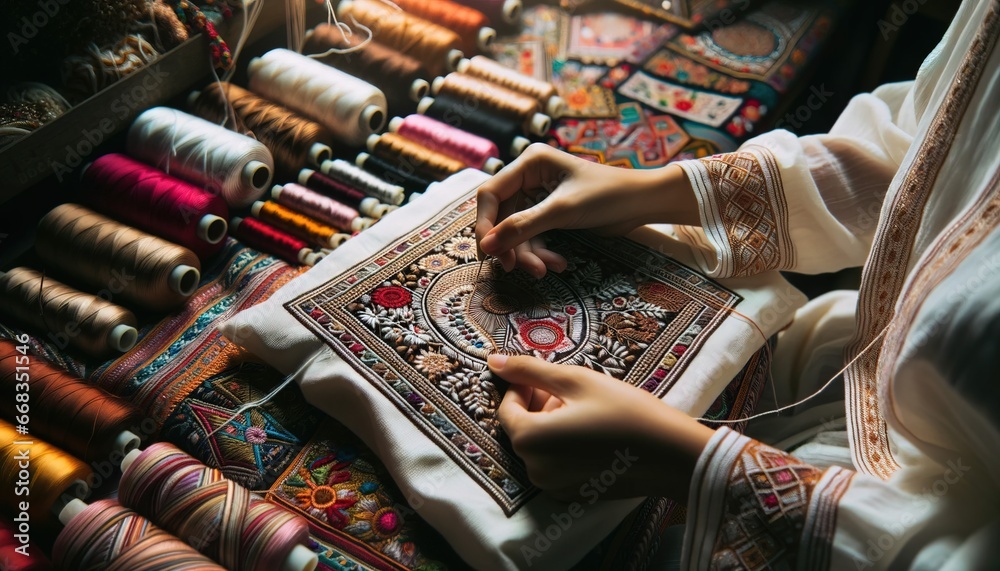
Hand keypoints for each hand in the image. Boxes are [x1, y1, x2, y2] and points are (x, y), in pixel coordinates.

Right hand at [475, 144, 698, 277]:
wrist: (643, 203)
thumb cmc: (607, 195)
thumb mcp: (562, 210)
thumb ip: (523, 227)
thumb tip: (487, 246)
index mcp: (529, 163)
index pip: (490, 194)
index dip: (485, 224)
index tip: (488, 252)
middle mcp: (530, 177)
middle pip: (502, 216)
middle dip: (510, 244)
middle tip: (514, 268)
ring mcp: (540, 197)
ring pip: (517, 231)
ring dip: (529, 254)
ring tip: (545, 270)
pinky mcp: (551, 214)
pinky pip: (534, 237)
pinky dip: (542, 253)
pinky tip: (558, 264)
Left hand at [491, 354, 713, 502]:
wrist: (671, 454)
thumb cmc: (624, 411)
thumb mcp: (574, 380)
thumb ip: (529, 370)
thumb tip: (493, 361)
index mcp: (530, 439)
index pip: (506, 409)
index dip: (522, 387)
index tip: (546, 377)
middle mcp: (535, 469)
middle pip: (522, 429)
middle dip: (537, 406)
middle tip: (569, 390)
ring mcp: (553, 487)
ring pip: (539, 447)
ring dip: (551, 425)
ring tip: (584, 409)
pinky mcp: (572, 495)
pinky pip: (555, 465)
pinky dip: (564, 447)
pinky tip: (591, 433)